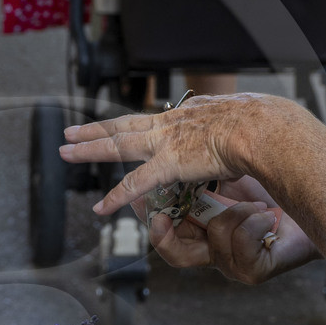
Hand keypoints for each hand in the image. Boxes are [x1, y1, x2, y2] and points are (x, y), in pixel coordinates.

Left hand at [60, 96, 261, 215]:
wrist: (262, 127)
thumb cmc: (262, 125)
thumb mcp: (241, 119)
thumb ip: (231, 128)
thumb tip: (239, 132)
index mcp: (187, 115)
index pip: (152, 119)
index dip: (133, 123)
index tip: (118, 124)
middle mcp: (170, 124)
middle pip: (123, 126)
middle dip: (95, 130)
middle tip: (70, 131)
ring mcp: (165, 142)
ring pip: (117, 145)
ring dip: (89, 149)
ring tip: (64, 151)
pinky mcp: (169, 163)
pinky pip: (136, 185)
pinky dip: (116, 198)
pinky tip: (99, 209)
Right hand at [149, 176, 313, 285]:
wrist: (314, 201)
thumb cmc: (273, 189)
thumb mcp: (226, 178)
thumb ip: (196, 176)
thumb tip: (164, 156)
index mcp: (203, 232)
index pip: (167, 235)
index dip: (151, 221)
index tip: (137, 200)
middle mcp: (214, 253)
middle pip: (176, 255)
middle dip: (164, 236)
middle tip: (160, 219)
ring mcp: (234, 265)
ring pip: (214, 242)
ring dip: (235, 214)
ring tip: (254, 204)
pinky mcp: (254, 271)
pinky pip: (242, 243)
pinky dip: (255, 221)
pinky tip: (267, 217)